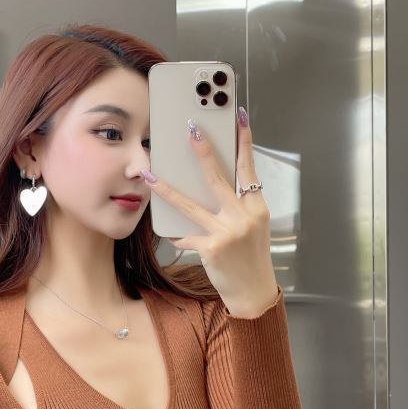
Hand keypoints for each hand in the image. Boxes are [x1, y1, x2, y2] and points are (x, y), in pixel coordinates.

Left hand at [142, 107, 278, 317]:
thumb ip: (238, 205)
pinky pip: (186, 236)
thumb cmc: (250, 256)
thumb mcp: (252, 226)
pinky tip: (173, 235)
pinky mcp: (211, 249)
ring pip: (191, 205)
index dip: (244, 141)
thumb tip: (213, 183)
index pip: (249, 168)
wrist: (254, 291)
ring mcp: (227, 233)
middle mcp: (244, 217)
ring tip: (150, 175)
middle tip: (191, 129)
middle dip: (203, 152)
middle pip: (218, 178)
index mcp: (257, 207)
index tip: (238, 117)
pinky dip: (179, 235)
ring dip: (167, 189)